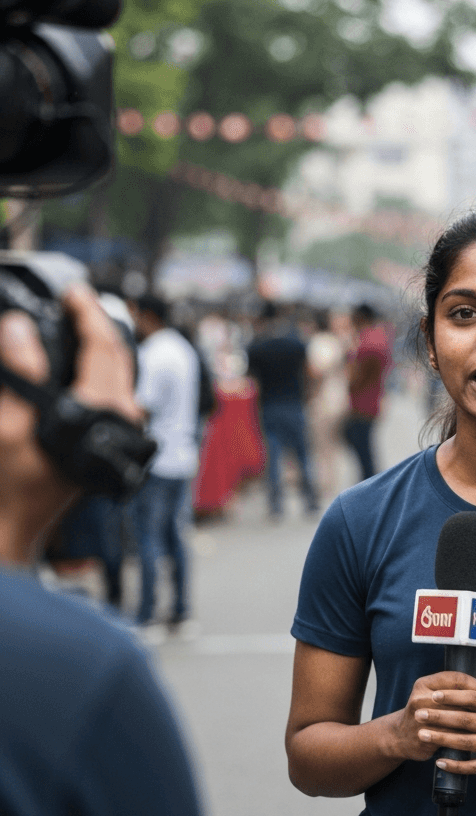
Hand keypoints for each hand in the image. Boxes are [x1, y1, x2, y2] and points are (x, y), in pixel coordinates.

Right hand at [0, 283, 141, 560]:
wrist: (18, 525)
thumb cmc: (12, 480)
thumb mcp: (8, 423)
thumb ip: (19, 373)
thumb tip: (20, 326)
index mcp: (103, 409)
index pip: (103, 347)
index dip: (87, 313)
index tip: (72, 290)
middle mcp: (123, 417)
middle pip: (119, 357)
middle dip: (98, 324)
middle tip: (76, 300)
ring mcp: (123, 429)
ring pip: (120, 374)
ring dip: (101, 346)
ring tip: (77, 323)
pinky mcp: (114, 439)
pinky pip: (114, 392)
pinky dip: (99, 369)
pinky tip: (80, 362)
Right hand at [384, 670, 475, 762]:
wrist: (401, 737)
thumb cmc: (429, 711)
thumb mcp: (441, 694)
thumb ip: (467, 685)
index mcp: (424, 683)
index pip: (457, 678)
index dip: (475, 684)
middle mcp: (420, 698)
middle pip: (458, 698)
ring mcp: (421, 719)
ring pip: (457, 718)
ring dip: (475, 720)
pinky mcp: (425, 737)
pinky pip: (453, 735)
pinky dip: (467, 735)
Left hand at [413, 681, 475, 775]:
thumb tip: (466, 686)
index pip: (474, 698)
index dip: (452, 696)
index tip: (433, 695)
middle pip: (465, 719)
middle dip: (439, 716)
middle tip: (419, 713)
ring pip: (466, 742)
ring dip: (442, 738)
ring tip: (423, 734)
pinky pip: (474, 766)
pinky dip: (456, 764)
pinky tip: (440, 761)